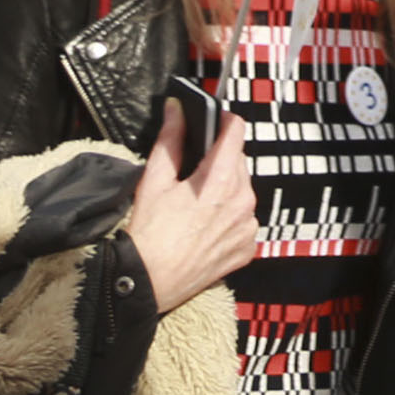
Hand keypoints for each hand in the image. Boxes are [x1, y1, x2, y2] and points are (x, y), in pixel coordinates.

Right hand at [125, 104, 259, 313]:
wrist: (148, 283)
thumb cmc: (149, 235)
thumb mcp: (154, 180)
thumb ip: (170, 139)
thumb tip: (176, 110)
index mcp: (219, 181)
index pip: (235, 133)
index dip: (224, 121)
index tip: (216, 120)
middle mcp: (241, 202)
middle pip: (239, 162)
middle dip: (220, 160)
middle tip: (194, 172)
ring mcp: (246, 227)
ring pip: (243, 191)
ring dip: (226, 190)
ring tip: (197, 205)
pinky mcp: (247, 248)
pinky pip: (244, 220)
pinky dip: (230, 218)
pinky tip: (206, 227)